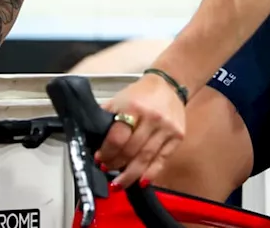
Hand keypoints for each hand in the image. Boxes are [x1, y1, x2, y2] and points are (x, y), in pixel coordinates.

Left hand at [97, 73, 186, 188]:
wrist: (168, 85)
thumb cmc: (140, 93)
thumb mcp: (119, 99)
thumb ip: (107, 117)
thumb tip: (92, 138)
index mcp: (134, 107)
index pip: (118, 137)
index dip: (106, 152)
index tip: (99, 158)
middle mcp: (152, 119)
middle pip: (131, 151)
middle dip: (115, 164)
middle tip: (106, 169)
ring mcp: (167, 129)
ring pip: (146, 159)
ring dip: (130, 175)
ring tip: (118, 184)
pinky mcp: (177, 137)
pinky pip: (162, 160)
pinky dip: (150, 173)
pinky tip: (140, 181)